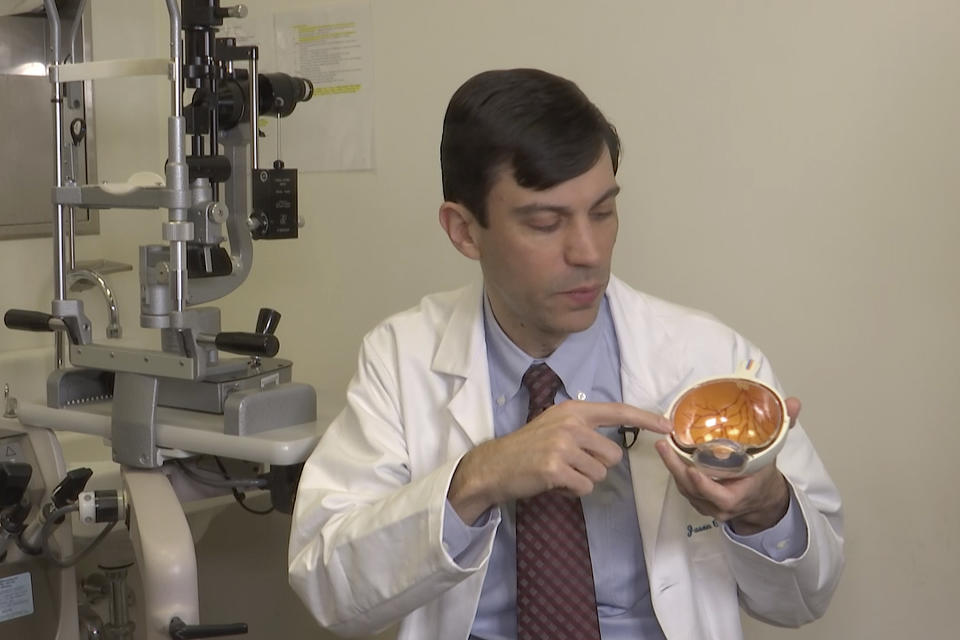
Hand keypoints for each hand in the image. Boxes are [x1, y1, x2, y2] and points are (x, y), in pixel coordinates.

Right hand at [448, 401, 670, 523]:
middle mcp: (571, 424)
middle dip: (597, 466)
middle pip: (613, 455)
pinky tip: (554, 482)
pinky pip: (585, 487)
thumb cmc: (528, 447)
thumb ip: (583, 428)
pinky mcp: (557, 469)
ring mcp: (563, 446)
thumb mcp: (555, 425)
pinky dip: (573, 491)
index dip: (645, 419)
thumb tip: (615, 446)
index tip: (668, 427)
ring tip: (559, 472)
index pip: (618, 411)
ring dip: (583, 479)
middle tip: (570, 464)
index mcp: (573, 410)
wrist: (495, 465)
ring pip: (600, 474)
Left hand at [654, 396, 801, 534]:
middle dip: (676, 468)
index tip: (693, 469)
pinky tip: (668, 454)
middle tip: (665, 446)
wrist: (761, 500)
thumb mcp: (773, 453)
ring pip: (685, 489)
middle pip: (692, 489)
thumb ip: (782, 428)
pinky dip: (676, 472)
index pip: (717, 495)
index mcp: (737, 497)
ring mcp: (706, 505)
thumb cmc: (763, 477)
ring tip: (663, 445)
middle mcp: (719, 505)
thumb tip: (794, 403)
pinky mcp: (698, 501)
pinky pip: (684, 488)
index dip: (703, 485)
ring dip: (672, 468)